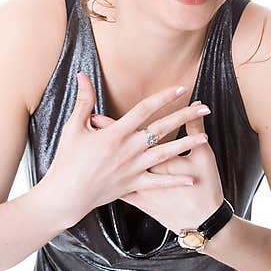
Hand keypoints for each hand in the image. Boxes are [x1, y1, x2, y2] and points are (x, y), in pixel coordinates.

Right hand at [43, 72, 210, 226]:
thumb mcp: (72, 127)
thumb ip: (83, 101)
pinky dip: (175, 180)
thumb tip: (82, 75)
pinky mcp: (133, 185)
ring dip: (186, 145)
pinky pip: (158, 182)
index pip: (144, 109)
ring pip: (165, 154)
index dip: (163, 97)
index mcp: (115, 133)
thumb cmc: (67, 160)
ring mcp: (132, 168)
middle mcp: (127, 149)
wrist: (65, 195)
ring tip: (205, 138)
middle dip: (185, 117)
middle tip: (204, 108)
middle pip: (162, 129)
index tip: (181, 88)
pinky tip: (192, 177)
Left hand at [91, 100, 224, 234]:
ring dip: (102, 153)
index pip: (134, 128)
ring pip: (114, 164)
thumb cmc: (205, 186)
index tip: (102, 111)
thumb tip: (196, 104)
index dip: (117, 118)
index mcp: (155, 153)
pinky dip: (105, 179)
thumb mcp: (203, 155)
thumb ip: (195, 126)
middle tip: (89, 120)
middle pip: (119, 144)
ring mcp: (137, 184)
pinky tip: (98, 174)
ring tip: (90, 144)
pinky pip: (115, 187)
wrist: (199, 221)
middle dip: (103, 131)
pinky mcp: (136, 199)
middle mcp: (142, 166)